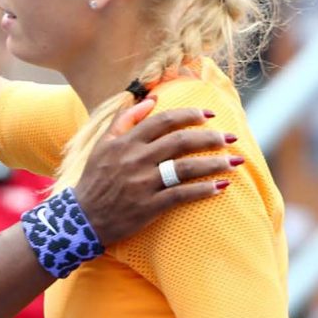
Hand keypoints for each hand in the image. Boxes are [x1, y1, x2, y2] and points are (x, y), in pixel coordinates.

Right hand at [74, 99, 236, 246]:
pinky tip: (221, 187)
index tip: (209, 114)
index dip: (189, 114)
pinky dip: (203, 190)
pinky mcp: (148, 206)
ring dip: (214, 163)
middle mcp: (135, 159)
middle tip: (231, 138)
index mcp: (125, 142)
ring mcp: (142, 183)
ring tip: (235, 161)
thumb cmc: (95, 179)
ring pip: (185, 168)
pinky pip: (181, 195)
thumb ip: (125, 120)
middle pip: (180, 141)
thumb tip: (151, 100)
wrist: (83, 217)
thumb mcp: (102, 144)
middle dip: (210, 138)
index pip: (162, 121)